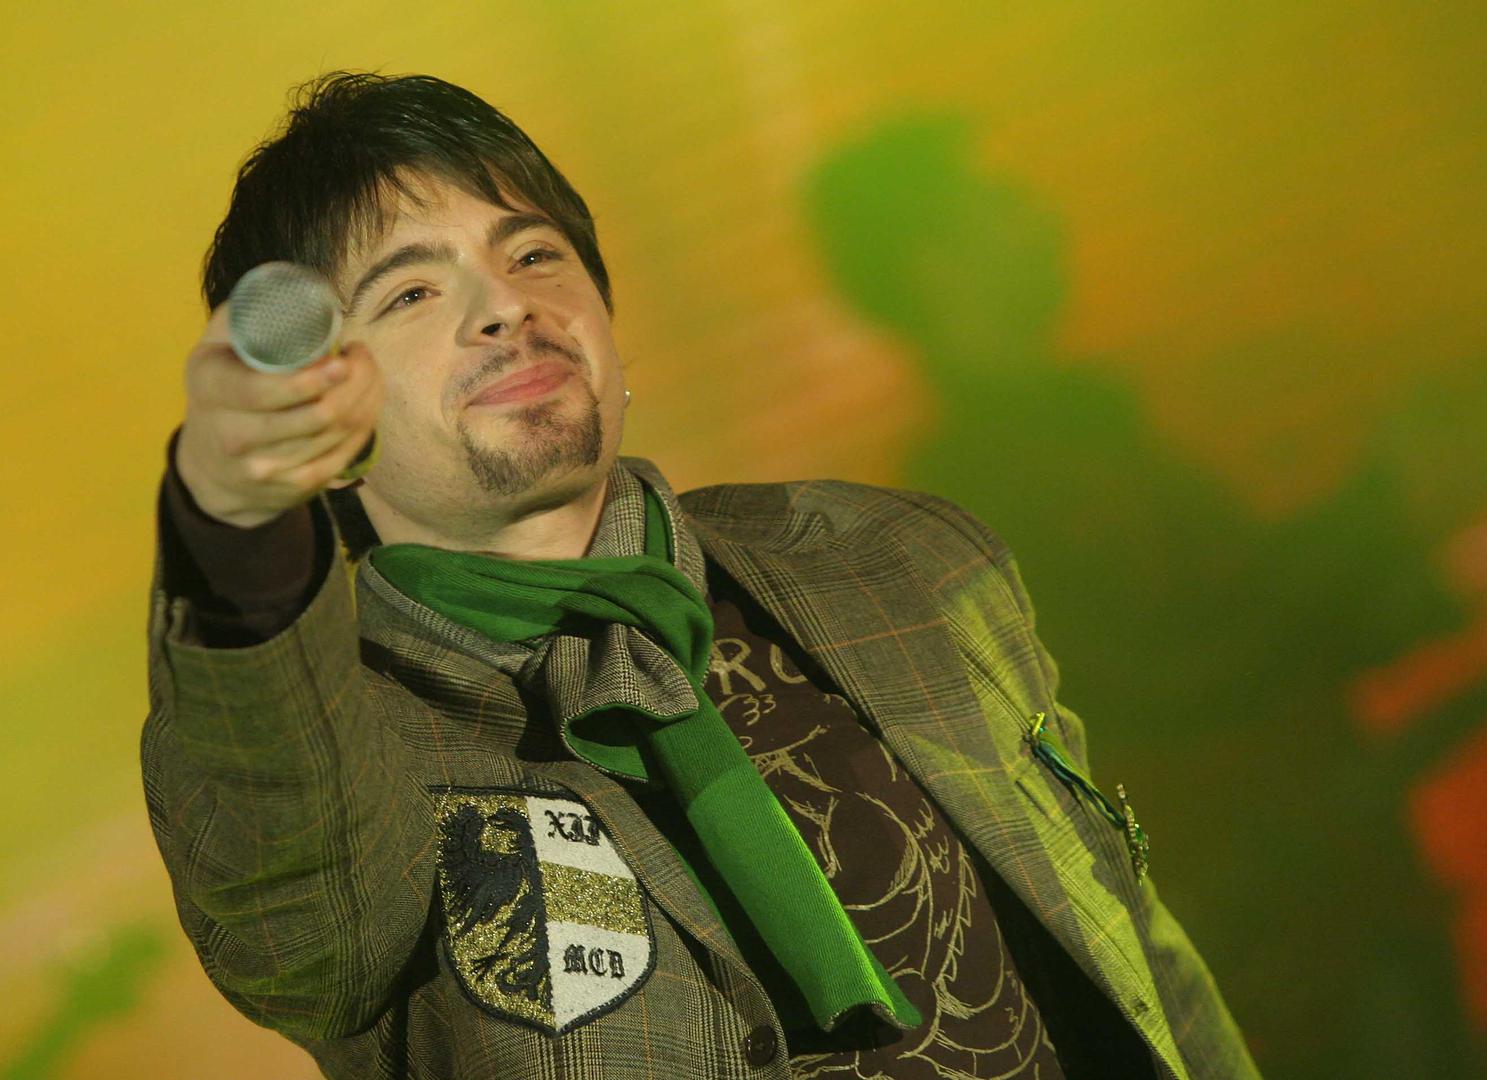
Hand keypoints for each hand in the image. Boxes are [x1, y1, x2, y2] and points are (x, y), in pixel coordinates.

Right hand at [175, 300, 383, 527]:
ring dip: (367, 399)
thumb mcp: (215, 348)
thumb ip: (245, 317)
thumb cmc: (224, 390)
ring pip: (336, 434)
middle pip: (315, 415)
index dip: (311, 379)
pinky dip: (365, 427)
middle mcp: (231, 436)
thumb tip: (288, 288)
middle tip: (362, 356)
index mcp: (210, 389)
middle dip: (355, 382)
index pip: (263, 391)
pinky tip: (369, 403)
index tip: (342, 358)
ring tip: (369, 372)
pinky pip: (342, 456)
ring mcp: (263, 468)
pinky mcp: (291, 489)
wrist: (212, 469)